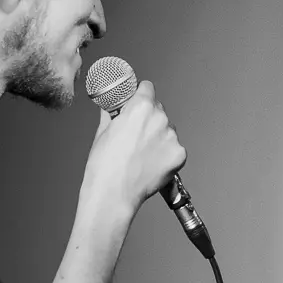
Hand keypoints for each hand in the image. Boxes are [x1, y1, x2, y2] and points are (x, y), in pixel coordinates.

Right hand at [83, 79, 186, 215]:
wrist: (113, 195)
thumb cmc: (104, 166)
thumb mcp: (102, 132)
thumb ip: (112, 114)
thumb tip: (111, 108)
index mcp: (140, 107)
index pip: (148, 88)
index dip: (140, 96)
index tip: (137, 102)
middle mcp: (160, 118)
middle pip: (159, 109)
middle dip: (149, 118)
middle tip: (136, 136)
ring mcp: (172, 138)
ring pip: (167, 130)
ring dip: (159, 136)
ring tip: (142, 154)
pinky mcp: (179, 155)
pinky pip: (174, 148)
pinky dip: (166, 154)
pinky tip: (151, 164)